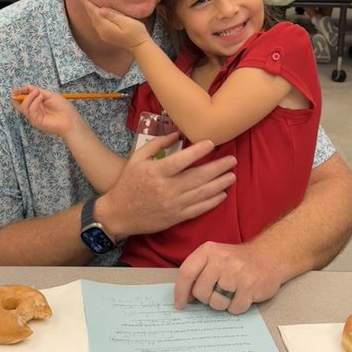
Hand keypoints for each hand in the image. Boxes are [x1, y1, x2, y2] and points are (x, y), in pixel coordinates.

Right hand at [13, 85, 78, 137]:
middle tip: (17, 90)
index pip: (24, 99)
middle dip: (17, 96)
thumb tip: (28, 87)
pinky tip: (41, 98)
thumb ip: (38, 92)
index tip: (18, 88)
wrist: (70, 119)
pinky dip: (34, 102)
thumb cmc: (63, 107)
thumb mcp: (50, 95)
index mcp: (37, 104)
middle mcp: (34, 111)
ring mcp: (35, 116)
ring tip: (39, 93)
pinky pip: (30, 111)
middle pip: (20, 104)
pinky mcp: (36, 121)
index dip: (20, 93)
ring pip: (24, 107)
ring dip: (29, 97)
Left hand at [78, 0, 149, 49]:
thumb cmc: (136, 32)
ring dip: (89, 9)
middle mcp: (101, 30)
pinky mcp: (106, 34)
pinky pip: (96, 22)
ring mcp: (102, 33)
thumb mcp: (126, 22)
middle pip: (91, 15)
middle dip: (85, 4)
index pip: (93, 11)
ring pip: (93, 19)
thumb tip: (100, 9)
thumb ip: (113, 15)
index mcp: (105, 26)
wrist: (139, 45)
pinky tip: (94, 11)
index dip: (86, 2)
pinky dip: (93, 15)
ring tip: (85, 1)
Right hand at [96, 137, 235, 239]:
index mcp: (156, 172)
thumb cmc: (128, 183)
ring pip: (202, 193)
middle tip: (233, 160)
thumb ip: (157, 145)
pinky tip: (222, 194)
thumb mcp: (137, 159)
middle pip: (197, 177)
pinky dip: (212, 202)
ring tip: (232, 176)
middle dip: (218, 168)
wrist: (118, 214)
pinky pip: (198, 210)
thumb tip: (177, 134)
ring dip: (220, 184)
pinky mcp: (176, 218)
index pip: (181, 160)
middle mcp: (166, 189)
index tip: (212, 143)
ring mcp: (173, 205)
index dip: (198, 151)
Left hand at [174, 241, 285, 315]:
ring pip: (217, 303)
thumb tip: (185, 299)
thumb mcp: (215, 258)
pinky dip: (237, 307)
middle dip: (207, 299)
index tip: (180, 304)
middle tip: (217, 293)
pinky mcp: (251, 285)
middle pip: (201, 292)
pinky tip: (243, 295)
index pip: (186, 273)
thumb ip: (198, 273)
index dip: (180, 292)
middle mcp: (221, 259)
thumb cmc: (237, 261)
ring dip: (223, 304)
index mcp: (208, 250)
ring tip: (232, 292)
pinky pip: (234, 308)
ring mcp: (237, 272)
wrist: (270, 255)